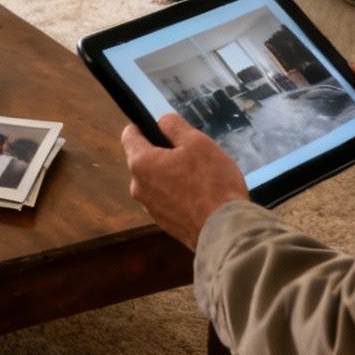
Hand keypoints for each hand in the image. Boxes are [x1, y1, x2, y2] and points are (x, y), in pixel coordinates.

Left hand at [121, 113, 249, 249]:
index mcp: (141, 163)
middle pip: (145, 159)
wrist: (225, 231)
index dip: (144, 126)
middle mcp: (139, 187)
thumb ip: (175, 127)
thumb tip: (162, 122)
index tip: (162, 128)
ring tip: (201, 178)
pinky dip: (180, 194)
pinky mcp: (165, 224)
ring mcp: (151, 208)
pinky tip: (202, 196)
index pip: (129, 135)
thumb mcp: (197, 143)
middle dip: (164, 153)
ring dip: (173, 175)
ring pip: (157, 181)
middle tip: (192, 154)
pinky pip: (168, 200)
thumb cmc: (211, 183)